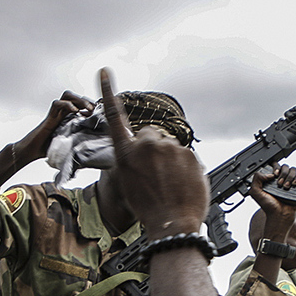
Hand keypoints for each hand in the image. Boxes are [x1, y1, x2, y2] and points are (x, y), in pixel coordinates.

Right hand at [12, 91, 94, 164]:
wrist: (31, 151)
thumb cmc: (48, 150)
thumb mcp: (69, 146)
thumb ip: (79, 144)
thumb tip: (94, 153)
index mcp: (69, 118)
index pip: (81, 105)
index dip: (91, 105)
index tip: (100, 112)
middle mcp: (62, 113)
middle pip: (75, 97)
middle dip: (87, 100)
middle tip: (95, 108)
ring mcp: (55, 114)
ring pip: (67, 96)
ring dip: (79, 99)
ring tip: (87, 108)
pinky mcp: (49, 117)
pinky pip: (57, 104)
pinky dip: (67, 105)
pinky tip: (75, 111)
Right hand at [100, 69, 208, 238]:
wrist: (172, 224)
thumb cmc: (148, 209)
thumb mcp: (129, 182)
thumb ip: (134, 160)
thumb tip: (146, 152)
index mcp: (126, 153)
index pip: (115, 117)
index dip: (109, 93)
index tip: (105, 71)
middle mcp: (147, 145)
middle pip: (151, 136)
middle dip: (153, 148)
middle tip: (156, 173)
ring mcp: (170, 149)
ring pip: (170, 148)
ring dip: (171, 160)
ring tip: (170, 183)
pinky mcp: (190, 154)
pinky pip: (187, 157)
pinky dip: (185, 168)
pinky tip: (182, 184)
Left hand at [249, 166, 295, 238]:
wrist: (279, 215)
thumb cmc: (269, 206)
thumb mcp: (255, 192)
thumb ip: (256, 179)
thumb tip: (269, 173)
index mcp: (271, 178)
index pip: (275, 165)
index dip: (275, 167)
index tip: (274, 174)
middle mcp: (281, 178)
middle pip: (285, 166)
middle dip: (282, 174)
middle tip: (279, 184)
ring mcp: (290, 181)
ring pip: (293, 169)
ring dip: (289, 177)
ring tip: (285, 187)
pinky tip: (294, 184)